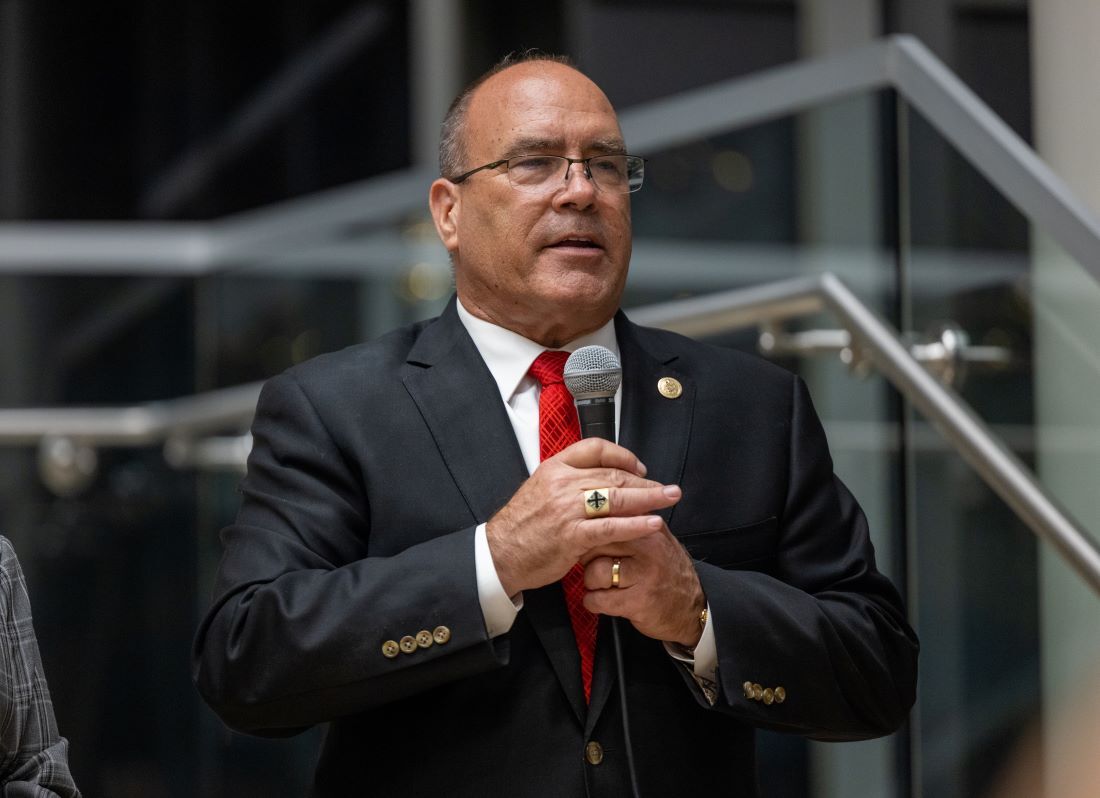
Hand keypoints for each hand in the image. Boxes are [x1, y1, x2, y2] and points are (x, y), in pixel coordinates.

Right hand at [486, 438, 681, 596]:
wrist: (499, 553)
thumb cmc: (522, 526)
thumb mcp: (540, 489)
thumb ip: (568, 481)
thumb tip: (599, 479)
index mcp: (554, 467)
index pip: (595, 448)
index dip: (622, 455)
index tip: (639, 466)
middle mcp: (562, 483)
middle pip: (613, 474)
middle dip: (645, 480)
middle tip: (667, 487)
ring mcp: (567, 509)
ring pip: (617, 497)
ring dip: (649, 497)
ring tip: (670, 497)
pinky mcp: (572, 535)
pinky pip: (612, 526)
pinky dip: (636, 524)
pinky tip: (654, 523)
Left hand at [581, 520, 705, 647]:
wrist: (690, 608)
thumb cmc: (665, 570)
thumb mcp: (655, 538)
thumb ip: (631, 521)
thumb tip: (597, 506)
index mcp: (649, 526)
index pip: (606, 518)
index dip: (591, 533)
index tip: (589, 541)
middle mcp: (649, 547)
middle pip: (595, 544)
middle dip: (588, 558)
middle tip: (598, 566)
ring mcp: (645, 575)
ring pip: (594, 573)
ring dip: (592, 583)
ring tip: (604, 585)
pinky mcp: (639, 601)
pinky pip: (598, 599)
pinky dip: (594, 603)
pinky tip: (604, 601)